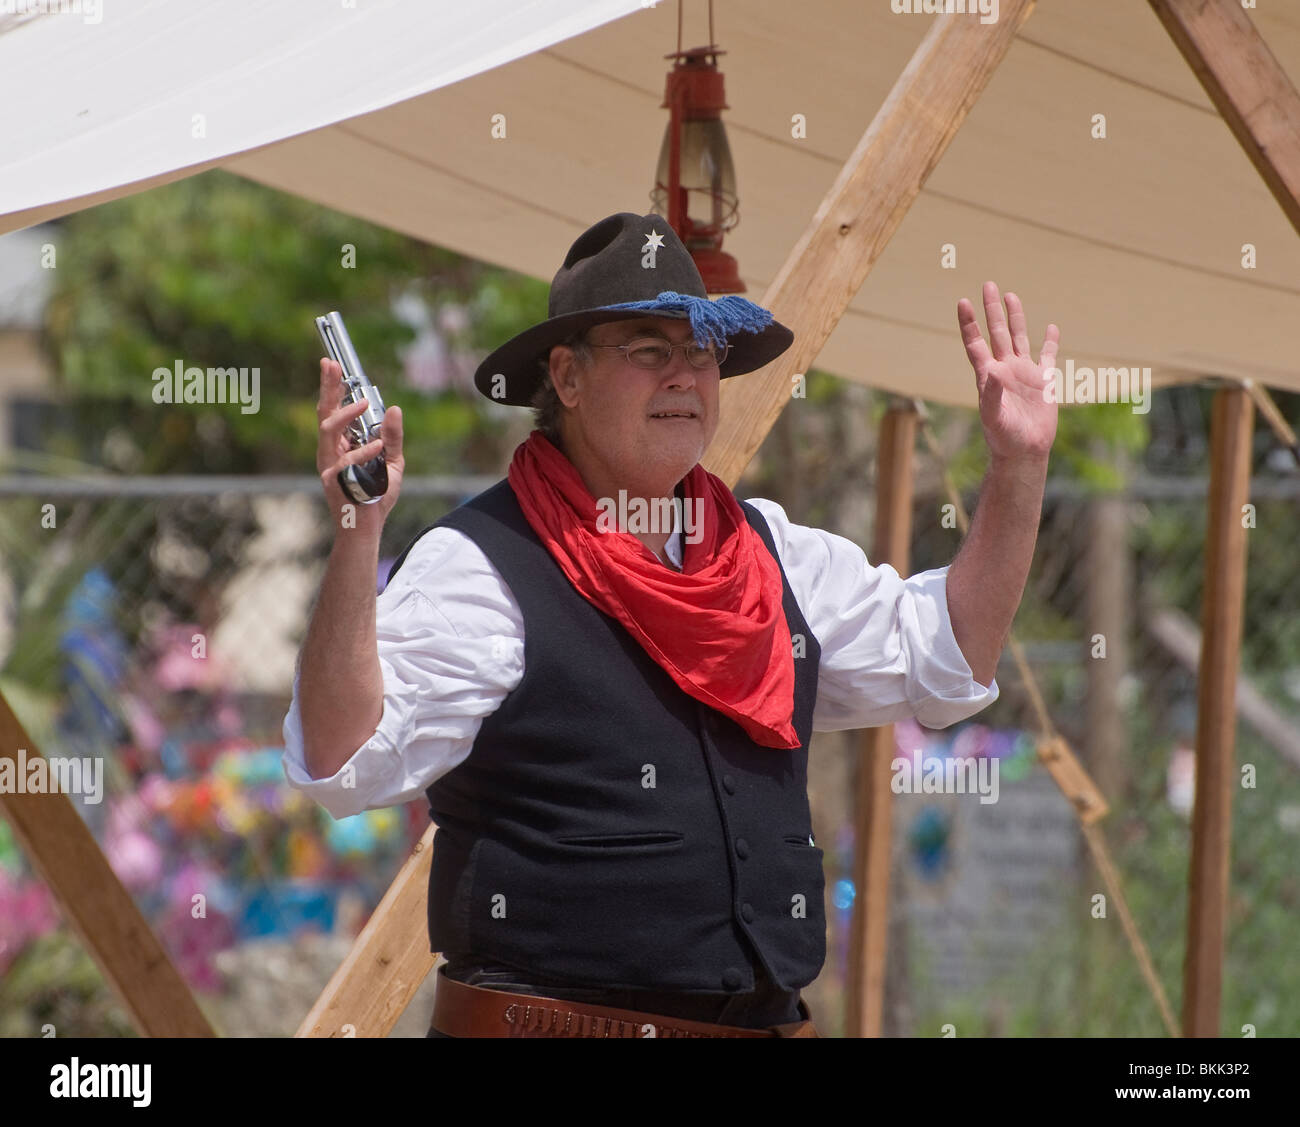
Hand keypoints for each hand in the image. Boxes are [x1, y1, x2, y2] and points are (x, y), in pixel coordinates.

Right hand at [315, 357, 403, 531]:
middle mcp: (330, 450)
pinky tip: (378, 447)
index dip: (332, 387)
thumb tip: (394, 409)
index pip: (334, 409)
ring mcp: (328, 465)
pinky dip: (364, 452)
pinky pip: (345, 461)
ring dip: (345, 414)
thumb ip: (392, 437)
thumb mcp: (392, 462)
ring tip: (364, 404)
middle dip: (327, 387)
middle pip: (324, 412)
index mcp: (342, 444)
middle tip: (332, 366)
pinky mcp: (332, 481)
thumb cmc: (376, 496)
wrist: (367, 528)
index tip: (332, 363)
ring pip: (328, 431)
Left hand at [957, 282, 1058, 463]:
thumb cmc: (1004, 437)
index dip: (969, 323)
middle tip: (988, 285)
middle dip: (992, 310)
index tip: (963, 302)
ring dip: (1015, 317)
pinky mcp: (1043, 381)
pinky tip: (1051, 328)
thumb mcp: (994, 416)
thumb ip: (992, 393)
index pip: (975, 343)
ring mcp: (1023, 373)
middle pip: (996, 333)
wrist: (1024, 451)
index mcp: (988, 375)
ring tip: (1010, 295)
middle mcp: (1004, 369)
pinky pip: (1047, 356)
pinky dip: (1050, 342)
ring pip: (1018, 338)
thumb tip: (992, 370)